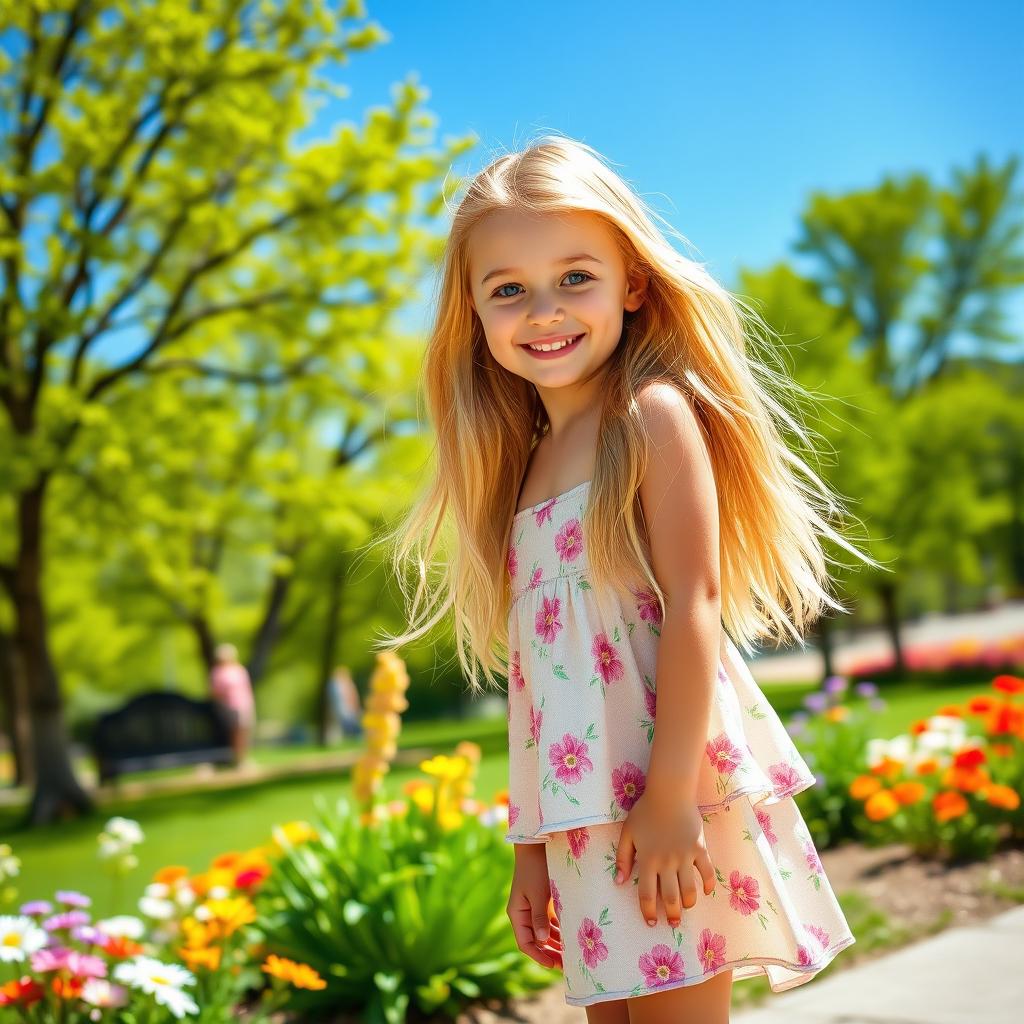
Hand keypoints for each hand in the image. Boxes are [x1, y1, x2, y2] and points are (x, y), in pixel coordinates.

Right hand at [506, 844, 562, 968]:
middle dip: (549, 953)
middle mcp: (523, 914)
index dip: (538, 956)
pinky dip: (558, 930)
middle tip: (567, 964)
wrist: (537, 846)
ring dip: (555, 943)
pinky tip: (571, 936)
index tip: (553, 964)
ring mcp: (533, 908)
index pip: (525, 943)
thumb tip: (542, 941)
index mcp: (517, 914)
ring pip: (544, 932)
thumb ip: (539, 918)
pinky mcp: (542, 901)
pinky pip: (550, 922)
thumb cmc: (535, 870)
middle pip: (535, 941)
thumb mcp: (538, 894)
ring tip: (571, 953)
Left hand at [612, 788, 715, 926]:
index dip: (648, 912)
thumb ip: (622, 857)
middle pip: (670, 897)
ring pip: (690, 890)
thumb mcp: (627, 833)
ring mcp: (685, 856)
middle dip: (672, 915)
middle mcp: (666, 862)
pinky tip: (705, 891)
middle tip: (673, 923)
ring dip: (689, 903)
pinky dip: (708, 884)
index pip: (647, 894)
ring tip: (687, 908)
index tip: (651, 922)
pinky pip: (707, 872)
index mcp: (647, 860)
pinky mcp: (700, 849)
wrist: (670, 793)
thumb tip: (618, 881)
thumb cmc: (645, 811)